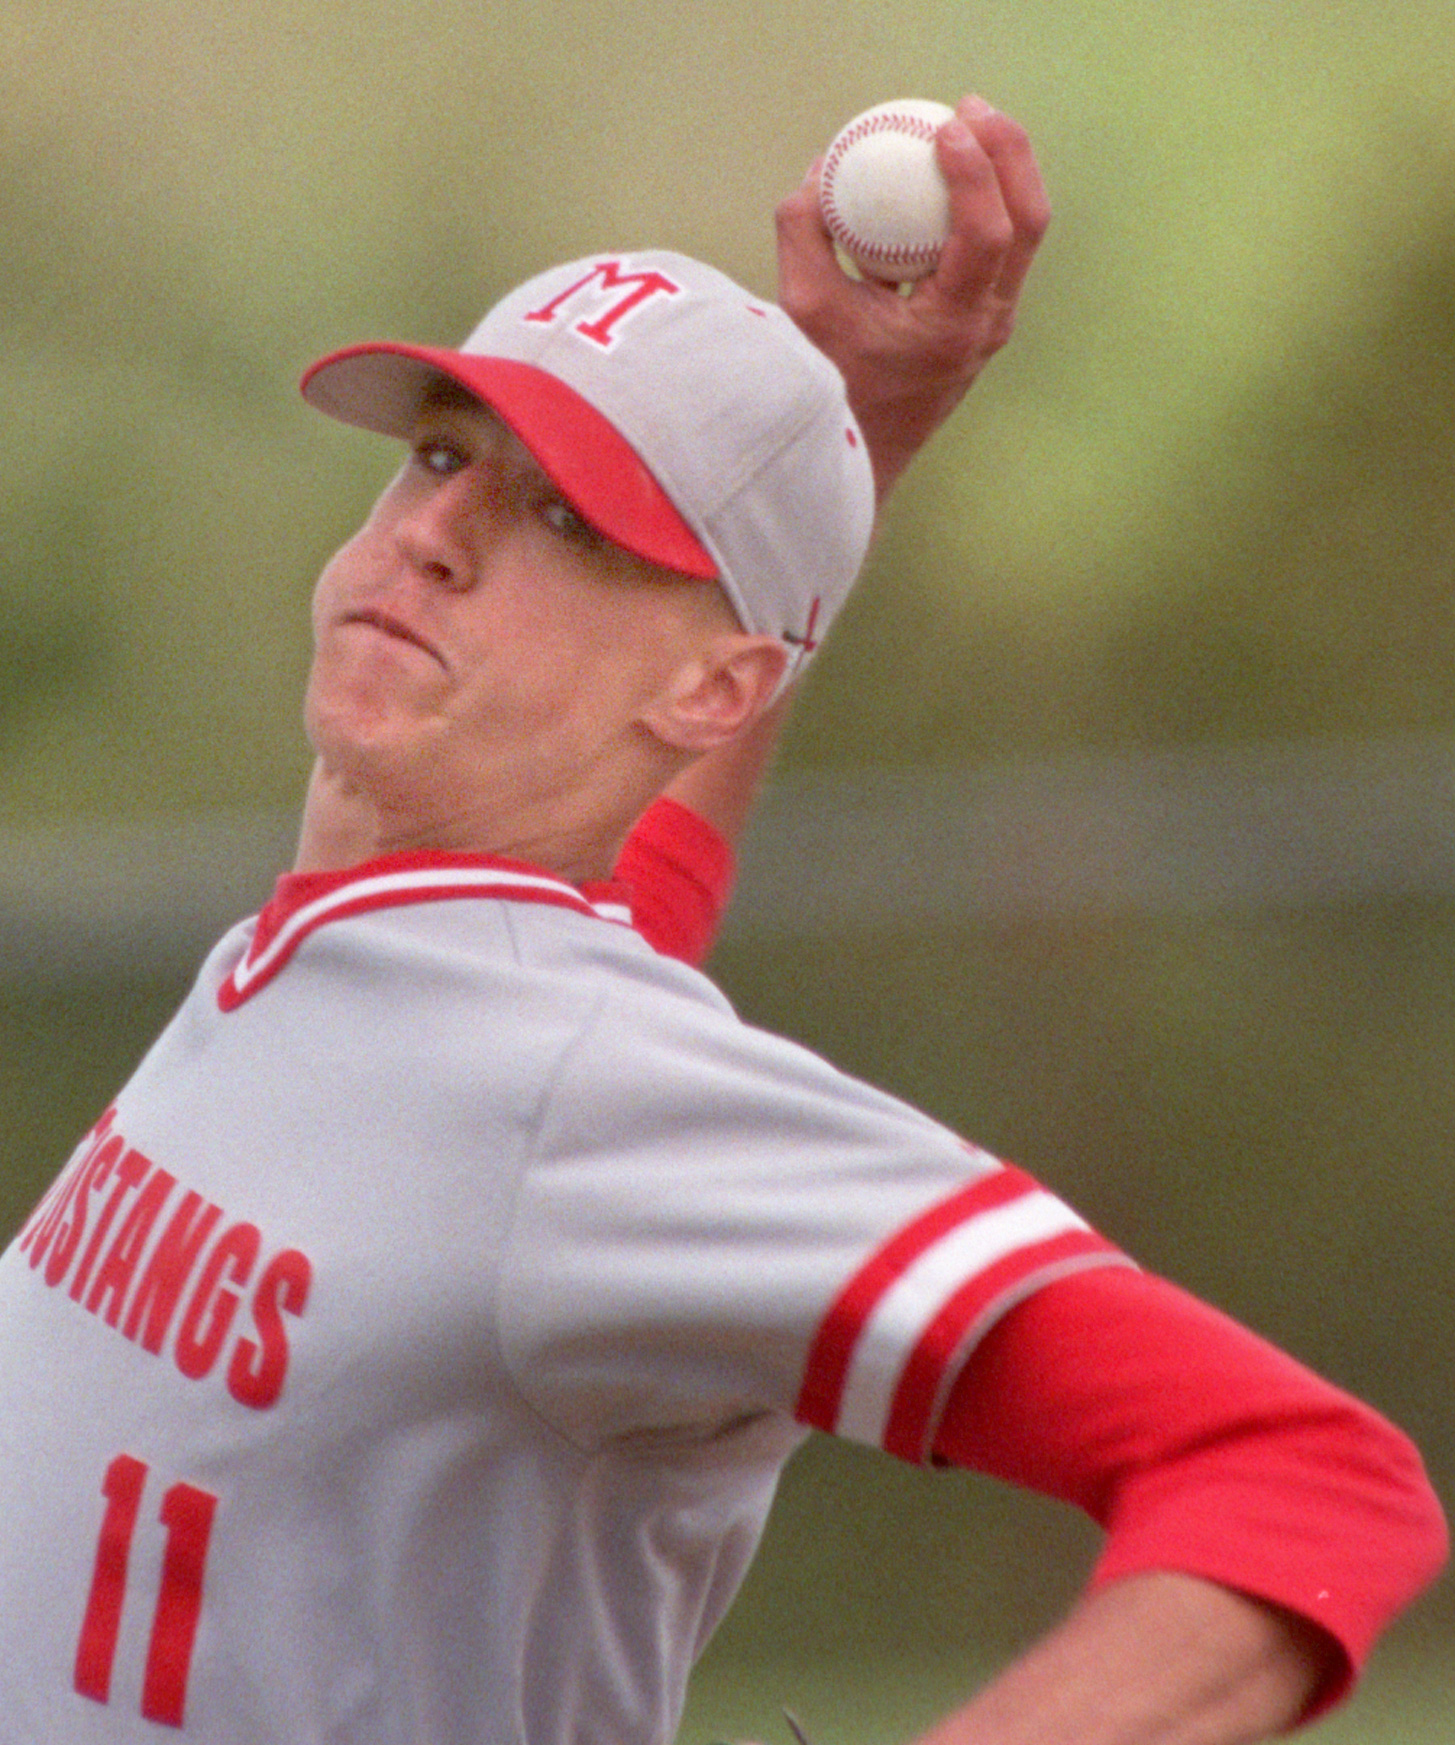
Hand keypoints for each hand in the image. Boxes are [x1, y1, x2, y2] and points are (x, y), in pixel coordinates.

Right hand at [777, 95, 1049, 502]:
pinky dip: (985, 202)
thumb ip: (804, 234)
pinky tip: (951, 174)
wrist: (858, 454)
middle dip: (1010, 153)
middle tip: (970, 110)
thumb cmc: (830, 389)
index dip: (977, 172)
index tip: (943, 129)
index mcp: (954, 326)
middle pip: (1030, 223)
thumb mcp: (802, 308)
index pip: (989, 235)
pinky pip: (999, 247)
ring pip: (1026, 233)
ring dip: (1006, 172)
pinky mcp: (983, 319)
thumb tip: (818, 172)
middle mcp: (987, 325)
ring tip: (970, 127)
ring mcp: (992, 323)